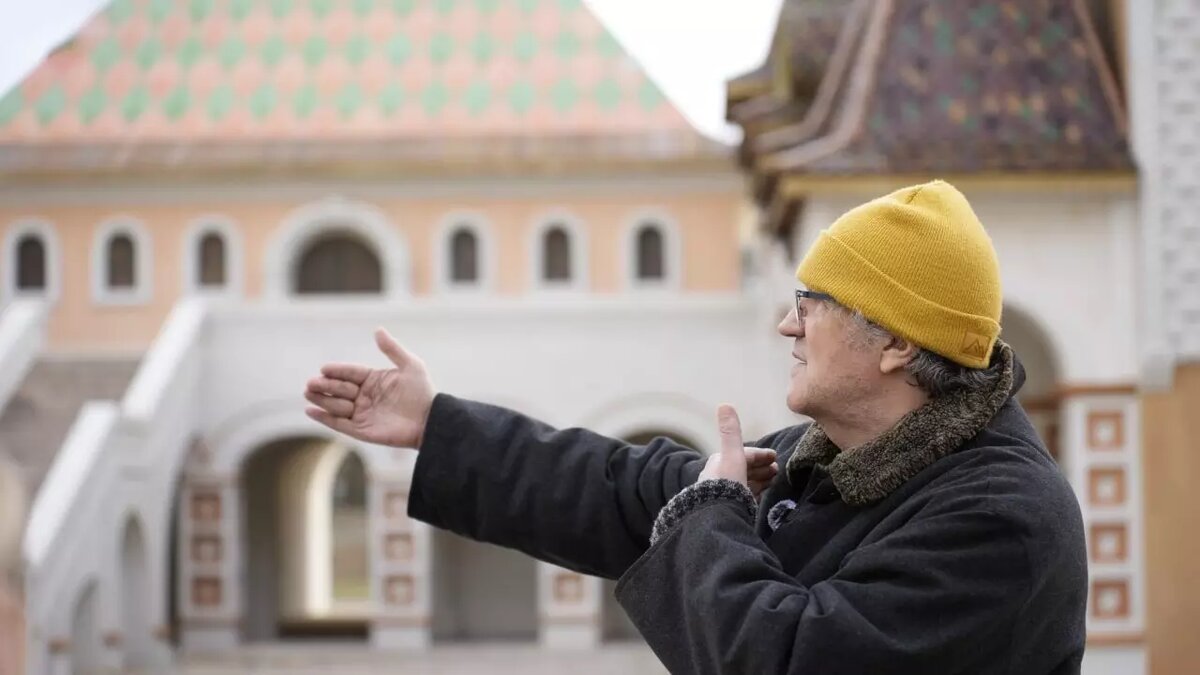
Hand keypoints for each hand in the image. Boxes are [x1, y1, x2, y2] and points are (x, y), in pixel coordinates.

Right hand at [304, 328, 434, 447]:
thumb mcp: (410, 365)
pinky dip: (323, 418)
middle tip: (312, 383)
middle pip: (339, 388)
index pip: (350, 373)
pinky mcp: (361, 430)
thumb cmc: (422, 392)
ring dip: (321, 399)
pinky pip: (338, 424)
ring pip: (336, 405)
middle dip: (325, 385)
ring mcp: (362, 413)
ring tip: (308, 393)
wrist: (430, 420)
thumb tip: (377, 329)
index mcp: (373, 380)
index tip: (324, 368)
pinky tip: (310, 410)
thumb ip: (392, 349)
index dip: (337, 371)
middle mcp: (364, 396)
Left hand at [698, 404, 777, 499]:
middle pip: (743, 468)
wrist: (718, 517)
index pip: (743, 454)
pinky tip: (760, 495)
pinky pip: (742, 496)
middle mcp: (717, 476)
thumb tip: (724, 403)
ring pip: (744, 482)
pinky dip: (753, 492)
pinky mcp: (726, 508)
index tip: (775, 457)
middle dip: (760, 467)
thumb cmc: (727, 484)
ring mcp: (721, 493)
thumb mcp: (732, 455)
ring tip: (773, 482)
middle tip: (776, 470)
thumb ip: (731, 432)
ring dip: (759, 479)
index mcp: (718, 462)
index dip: (760, 454)